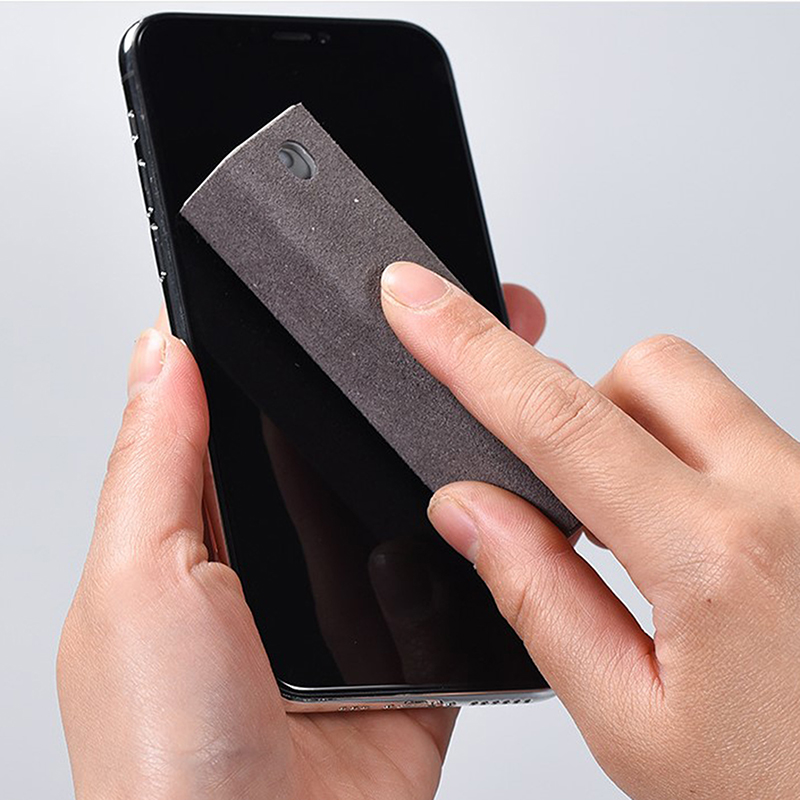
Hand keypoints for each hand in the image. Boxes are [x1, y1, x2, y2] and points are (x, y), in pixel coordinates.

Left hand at [56, 287, 545, 799]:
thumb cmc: (163, 756)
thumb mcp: (138, 582)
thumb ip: (153, 462)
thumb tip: (159, 349)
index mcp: (198, 537)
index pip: (241, 419)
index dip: (278, 359)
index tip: (327, 302)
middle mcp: (274, 569)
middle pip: (331, 458)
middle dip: (374, 403)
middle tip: (430, 339)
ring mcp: (347, 613)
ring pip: (401, 512)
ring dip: (431, 473)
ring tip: (473, 407)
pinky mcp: (409, 658)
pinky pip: (454, 590)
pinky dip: (471, 558)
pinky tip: (489, 512)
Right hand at [380, 260, 799, 799]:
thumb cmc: (789, 791)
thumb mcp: (635, 725)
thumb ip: (538, 599)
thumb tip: (468, 510)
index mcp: (717, 560)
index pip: (557, 421)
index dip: (468, 349)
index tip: (417, 301)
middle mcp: (787, 500)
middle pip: (643, 371)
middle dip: (575, 408)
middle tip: (567, 500)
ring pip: (698, 396)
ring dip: (640, 441)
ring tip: (644, 544)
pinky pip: (746, 436)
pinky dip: (693, 466)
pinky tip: (701, 553)